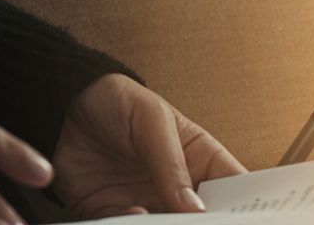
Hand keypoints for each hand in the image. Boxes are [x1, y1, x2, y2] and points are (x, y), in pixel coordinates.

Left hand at [52, 74, 245, 216]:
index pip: (233, 188)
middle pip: (202, 220)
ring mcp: (146, 205)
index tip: (247, 220)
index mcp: (200, 159)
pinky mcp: (111, 217)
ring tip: (154, 218)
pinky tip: (132, 216)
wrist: (66, 106)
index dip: (246, 208)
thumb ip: (171, 163)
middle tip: (193, 224)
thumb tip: (197, 210)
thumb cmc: (120, 102)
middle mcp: (176, 189)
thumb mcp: (151, 119)